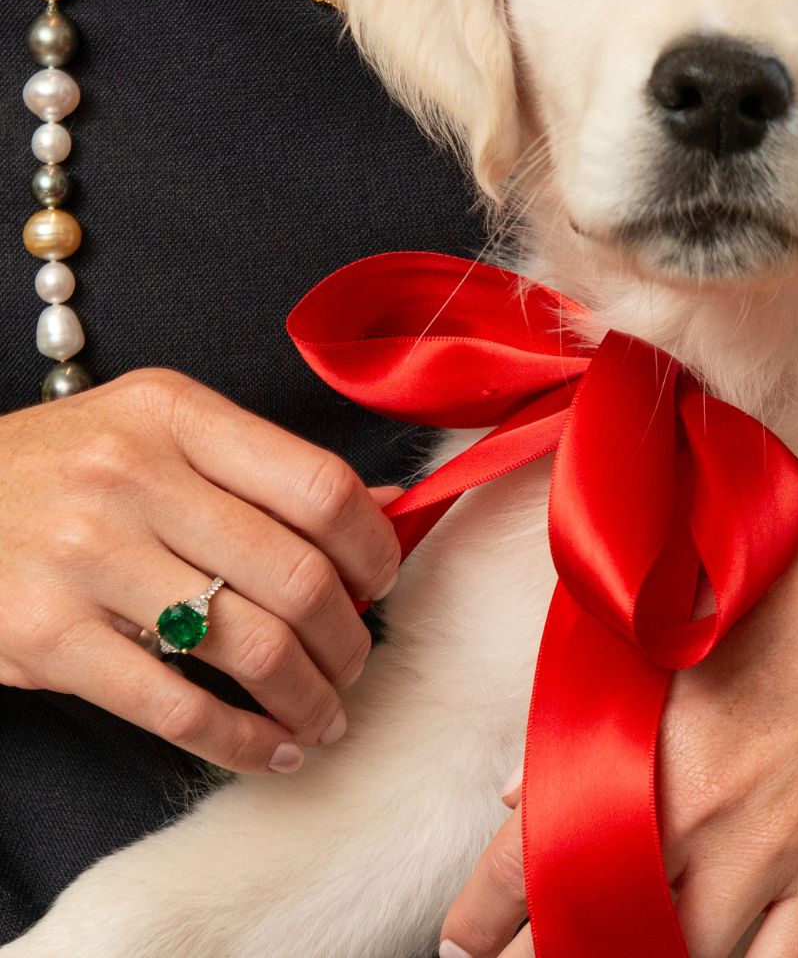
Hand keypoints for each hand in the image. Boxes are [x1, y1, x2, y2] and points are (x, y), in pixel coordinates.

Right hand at [0, 368, 400, 775]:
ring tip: (323, 715)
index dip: (373, 546)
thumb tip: (384, 506)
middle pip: (296, 574)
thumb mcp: (159, 429)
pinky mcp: (48, 637)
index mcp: (174, 413)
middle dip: (348, 638)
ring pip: (249, 646)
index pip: (317, 484)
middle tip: (355, 662)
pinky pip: (177, 707)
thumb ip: (266, 465)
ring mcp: (87, 557)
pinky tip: (269, 749)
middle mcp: (133, 476)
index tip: (381, 581)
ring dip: (309, 698)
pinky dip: (242, 742)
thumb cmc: (65, 466)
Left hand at [440, 471, 797, 957]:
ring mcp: (780, 850)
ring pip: (681, 953)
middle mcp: (707, 807)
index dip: (491, 903)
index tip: (462, 934)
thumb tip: (525, 778)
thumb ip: (603, 701)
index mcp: (657, 733)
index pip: (544, 840)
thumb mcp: (690, 615)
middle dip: (544, 948)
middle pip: (600, 912)